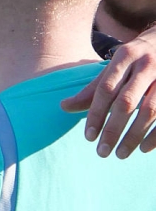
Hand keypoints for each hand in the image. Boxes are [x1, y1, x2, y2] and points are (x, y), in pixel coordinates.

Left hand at [61, 30, 155, 157]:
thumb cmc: (136, 59)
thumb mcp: (115, 66)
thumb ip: (93, 88)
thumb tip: (64, 106)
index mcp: (125, 56)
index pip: (106, 88)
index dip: (96, 113)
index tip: (88, 137)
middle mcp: (146, 65)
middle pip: (126, 102)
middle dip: (112, 129)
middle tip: (101, 152)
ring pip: (149, 111)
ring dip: (133, 136)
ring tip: (120, 154)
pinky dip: (155, 136)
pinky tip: (143, 149)